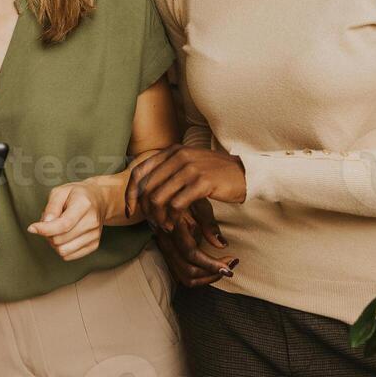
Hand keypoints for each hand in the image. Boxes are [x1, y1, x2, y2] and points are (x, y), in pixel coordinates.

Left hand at [26, 182, 106, 260]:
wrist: (98, 200)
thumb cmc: (77, 194)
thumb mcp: (60, 192)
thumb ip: (51, 207)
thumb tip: (44, 223)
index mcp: (84, 204)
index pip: (63, 224)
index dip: (45, 229)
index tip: (32, 228)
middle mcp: (92, 222)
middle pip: (61, 240)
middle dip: (47, 234)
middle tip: (48, 223)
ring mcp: (94, 235)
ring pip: (64, 251)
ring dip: (54, 243)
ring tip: (56, 229)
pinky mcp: (93, 245)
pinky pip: (69, 256)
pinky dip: (61, 248)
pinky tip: (64, 236)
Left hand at [126, 145, 246, 229]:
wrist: (245, 173)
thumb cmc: (214, 174)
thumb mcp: (188, 165)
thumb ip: (167, 172)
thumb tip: (142, 191)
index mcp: (171, 151)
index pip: (139, 171)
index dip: (130, 193)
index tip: (130, 210)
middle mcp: (178, 156)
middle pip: (146, 187)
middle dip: (146, 209)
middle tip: (153, 223)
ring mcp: (189, 168)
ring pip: (159, 197)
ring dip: (158, 216)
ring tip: (165, 225)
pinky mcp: (201, 182)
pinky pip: (176, 204)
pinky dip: (172, 218)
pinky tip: (175, 224)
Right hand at [157, 200, 235, 286]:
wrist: (166, 196)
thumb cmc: (186, 197)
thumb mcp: (200, 205)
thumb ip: (209, 225)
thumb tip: (221, 245)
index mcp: (173, 228)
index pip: (192, 254)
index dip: (213, 262)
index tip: (233, 260)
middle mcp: (166, 242)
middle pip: (188, 271)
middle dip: (212, 273)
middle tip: (230, 267)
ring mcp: (165, 250)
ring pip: (184, 276)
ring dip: (206, 277)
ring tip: (222, 269)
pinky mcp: (168, 254)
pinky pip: (181, 274)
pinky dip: (199, 276)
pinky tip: (211, 268)